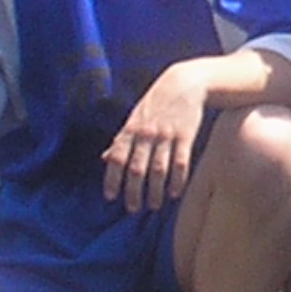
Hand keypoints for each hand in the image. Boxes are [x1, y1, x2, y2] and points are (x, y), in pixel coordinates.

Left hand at [103, 61, 208, 211]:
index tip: (111, 197)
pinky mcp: (186, 135)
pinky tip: (175, 193)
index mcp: (131, 129)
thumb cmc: (156, 102)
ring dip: (155, 191)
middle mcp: (147, 133)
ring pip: (159, 170)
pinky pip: (181, 162)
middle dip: (133, 192)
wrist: (185, 82)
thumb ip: (121, 139)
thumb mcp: (135, 117)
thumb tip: (104, 159)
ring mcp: (167, 135)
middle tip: (133, 209)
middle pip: (137, 169)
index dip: (112, 179)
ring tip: (154, 205)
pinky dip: (178, 180)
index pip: (117, 158)